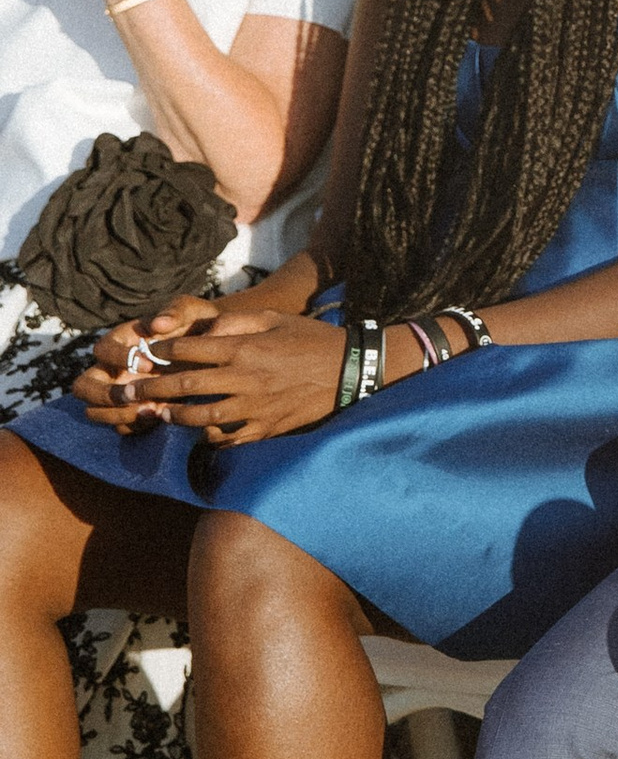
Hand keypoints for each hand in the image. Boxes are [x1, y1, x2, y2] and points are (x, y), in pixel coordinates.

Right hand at [72, 295, 226, 426]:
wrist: (214, 347)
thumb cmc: (197, 324)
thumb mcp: (191, 311)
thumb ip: (177, 312)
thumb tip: (158, 323)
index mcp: (122, 340)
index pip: (102, 349)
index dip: (118, 358)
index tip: (148, 365)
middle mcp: (113, 368)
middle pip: (83, 386)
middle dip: (104, 395)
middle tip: (134, 396)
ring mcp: (120, 391)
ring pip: (95, 411)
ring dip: (117, 415)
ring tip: (151, 410)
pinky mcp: (133, 410)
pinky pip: (119, 427)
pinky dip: (134, 426)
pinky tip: (160, 417)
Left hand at [72, 305, 341, 441]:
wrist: (348, 371)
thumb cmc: (309, 339)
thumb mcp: (275, 319)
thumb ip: (237, 323)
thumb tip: (204, 330)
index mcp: (246, 348)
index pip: (191, 349)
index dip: (163, 351)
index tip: (148, 352)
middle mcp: (245, 379)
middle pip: (185, 385)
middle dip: (151, 387)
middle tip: (128, 390)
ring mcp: (253, 408)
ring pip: (199, 417)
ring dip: (172, 416)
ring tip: (158, 414)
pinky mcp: (263, 429)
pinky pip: (225, 438)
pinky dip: (206, 437)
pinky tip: (197, 431)